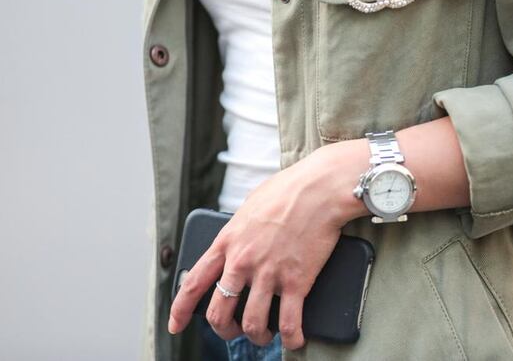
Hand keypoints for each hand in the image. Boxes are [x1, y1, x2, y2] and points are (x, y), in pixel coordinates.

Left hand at [167, 143, 368, 349]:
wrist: (319, 189)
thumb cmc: (288, 190)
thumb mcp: (250, 206)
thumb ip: (240, 229)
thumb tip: (240, 238)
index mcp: (227, 242)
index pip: (194, 283)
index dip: (181, 310)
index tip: (176, 325)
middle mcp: (242, 262)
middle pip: (219, 312)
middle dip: (224, 330)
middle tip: (234, 331)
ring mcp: (269, 274)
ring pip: (251, 323)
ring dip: (257, 336)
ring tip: (266, 334)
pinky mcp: (296, 281)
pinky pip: (290, 322)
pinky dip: (292, 338)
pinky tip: (295, 339)